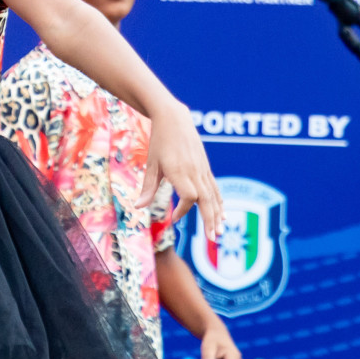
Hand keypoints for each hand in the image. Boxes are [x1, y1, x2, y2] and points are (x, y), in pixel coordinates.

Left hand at [140, 102, 222, 231]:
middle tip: (213, 239)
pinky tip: (221, 213)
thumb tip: (138, 207)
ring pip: (213, 195)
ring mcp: (203, 169)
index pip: (189, 197)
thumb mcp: (151, 164)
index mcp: (180, 171)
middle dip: (210, 220)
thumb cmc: (159, 141)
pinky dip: (219, 201)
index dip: (184, 210)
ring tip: (220, 231)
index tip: (173, 219)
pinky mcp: (206, 167)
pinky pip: (215, 187)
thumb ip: (148, 188)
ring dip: (217, 214)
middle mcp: (195, 171)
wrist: (174, 119)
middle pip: (207, 200)